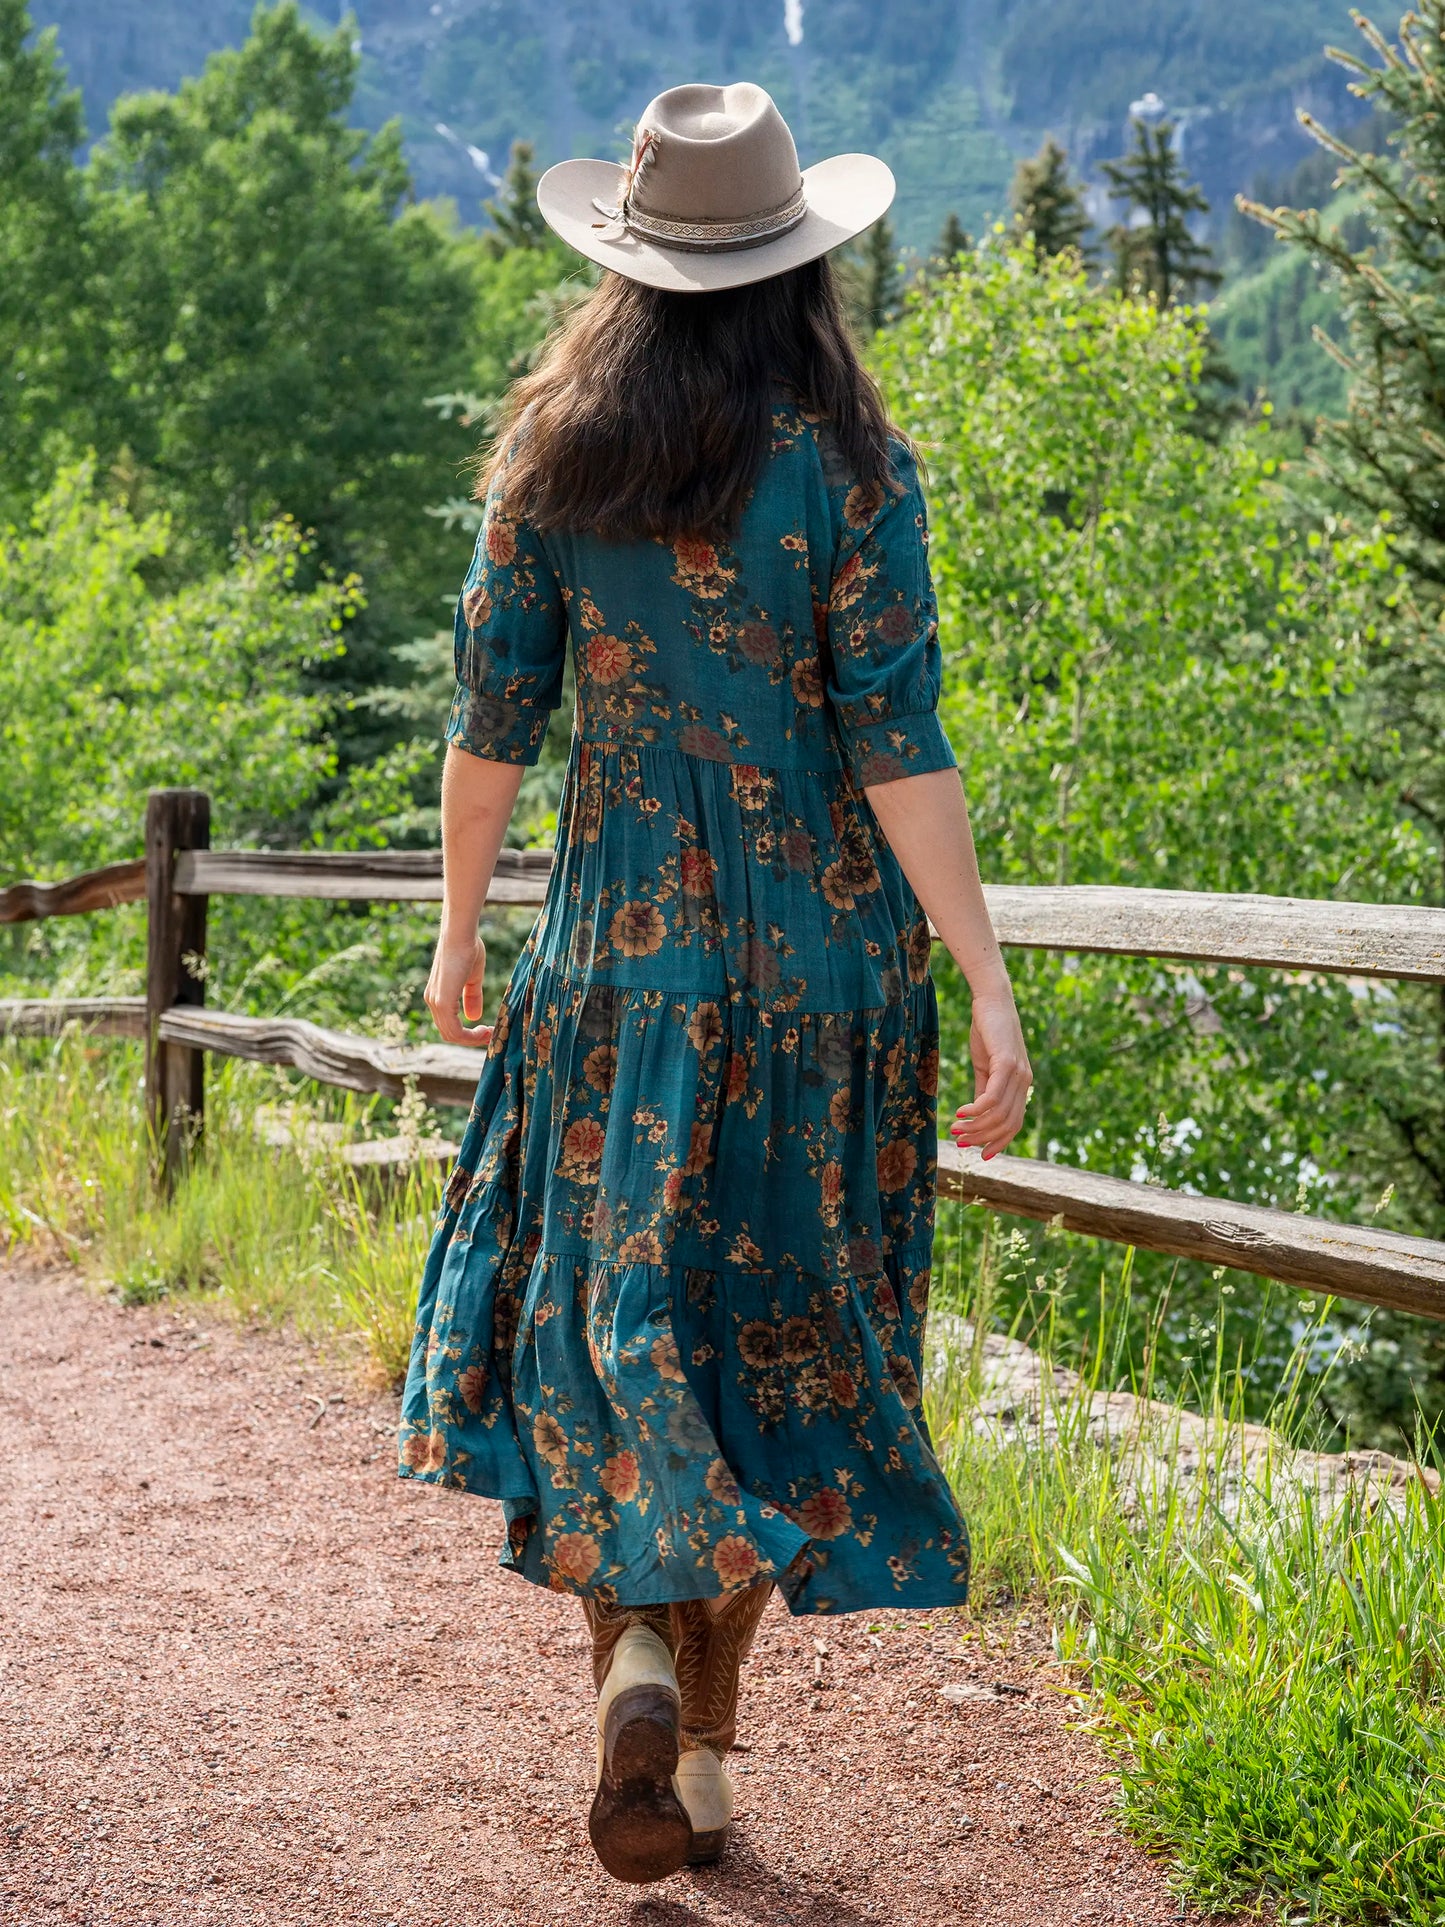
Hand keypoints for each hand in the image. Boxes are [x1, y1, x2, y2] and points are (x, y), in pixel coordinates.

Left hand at [425, 929, 489, 1046]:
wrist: (460, 935)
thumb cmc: (467, 949)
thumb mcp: (472, 978)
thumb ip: (471, 997)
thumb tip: (474, 1017)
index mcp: (437, 995)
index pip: (449, 1024)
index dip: (467, 1032)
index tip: (487, 1029)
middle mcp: (432, 1001)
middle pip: (449, 1033)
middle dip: (471, 1039)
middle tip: (491, 1035)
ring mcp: (435, 1002)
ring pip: (451, 1034)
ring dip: (472, 1039)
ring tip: (490, 1034)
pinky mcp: (443, 1002)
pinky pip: (454, 1030)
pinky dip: (470, 1036)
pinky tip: (484, 1030)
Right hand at [949, 991, 1030, 1158]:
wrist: (992, 1000)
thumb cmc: (987, 1031)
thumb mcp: (985, 1066)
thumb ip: (984, 1090)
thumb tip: (977, 1115)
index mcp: (1021, 1085)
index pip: (1015, 1124)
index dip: (999, 1143)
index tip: (981, 1155)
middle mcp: (1024, 1082)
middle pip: (1006, 1124)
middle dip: (981, 1137)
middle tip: (958, 1139)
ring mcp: (1017, 1073)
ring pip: (998, 1114)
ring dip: (975, 1126)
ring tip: (955, 1128)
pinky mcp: (1006, 1063)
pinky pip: (992, 1097)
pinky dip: (976, 1110)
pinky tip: (960, 1112)